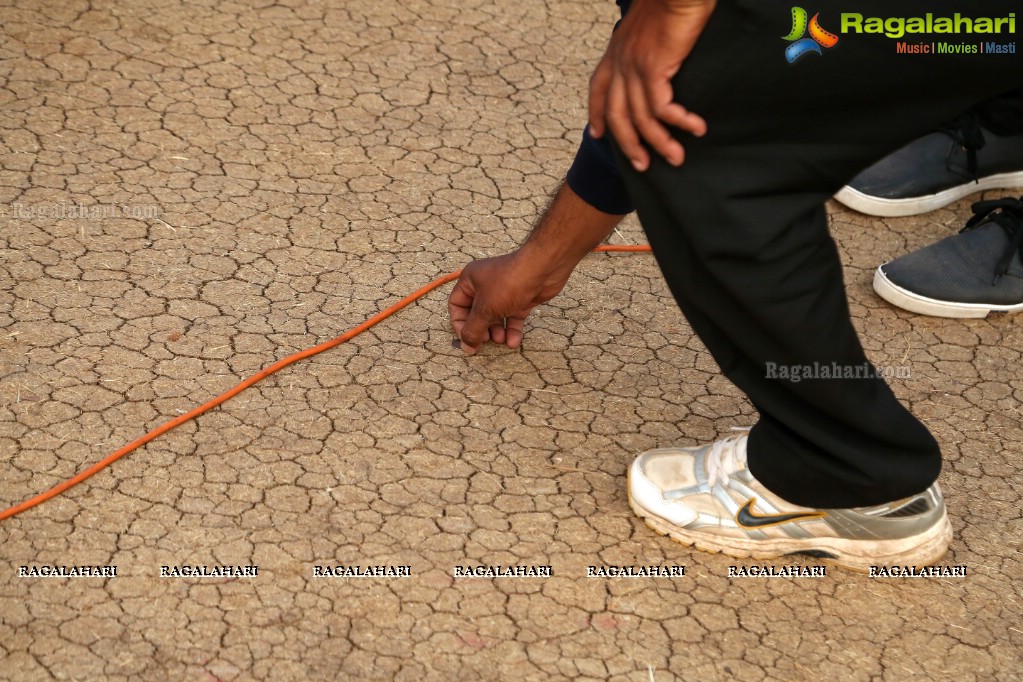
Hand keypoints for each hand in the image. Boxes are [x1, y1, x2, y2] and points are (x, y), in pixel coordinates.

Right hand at [447, 251, 571, 354]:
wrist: (542, 271)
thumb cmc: (509, 284)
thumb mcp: (485, 309)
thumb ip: (473, 329)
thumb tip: (466, 346)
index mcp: (470, 280)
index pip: (456, 304)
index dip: (459, 323)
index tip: (467, 339)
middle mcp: (485, 285)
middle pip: (476, 313)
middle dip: (481, 329)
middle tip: (486, 340)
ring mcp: (504, 292)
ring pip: (495, 317)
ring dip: (497, 331)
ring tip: (501, 340)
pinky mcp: (520, 298)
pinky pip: (512, 317)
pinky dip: (512, 329)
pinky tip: (514, 342)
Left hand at [588, 0, 715, 170]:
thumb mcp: (649, 24)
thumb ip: (646, 45)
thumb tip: (658, 58)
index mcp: (616, 52)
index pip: (598, 90)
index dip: (596, 114)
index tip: (597, 134)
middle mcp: (620, 63)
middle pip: (617, 115)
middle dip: (629, 144)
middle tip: (642, 165)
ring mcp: (634, 67)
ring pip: (641, 119)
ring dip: (659, 143)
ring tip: (676, 158)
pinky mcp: (653, 68)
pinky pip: (662, 108)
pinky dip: (679, 122)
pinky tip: (696, 129)